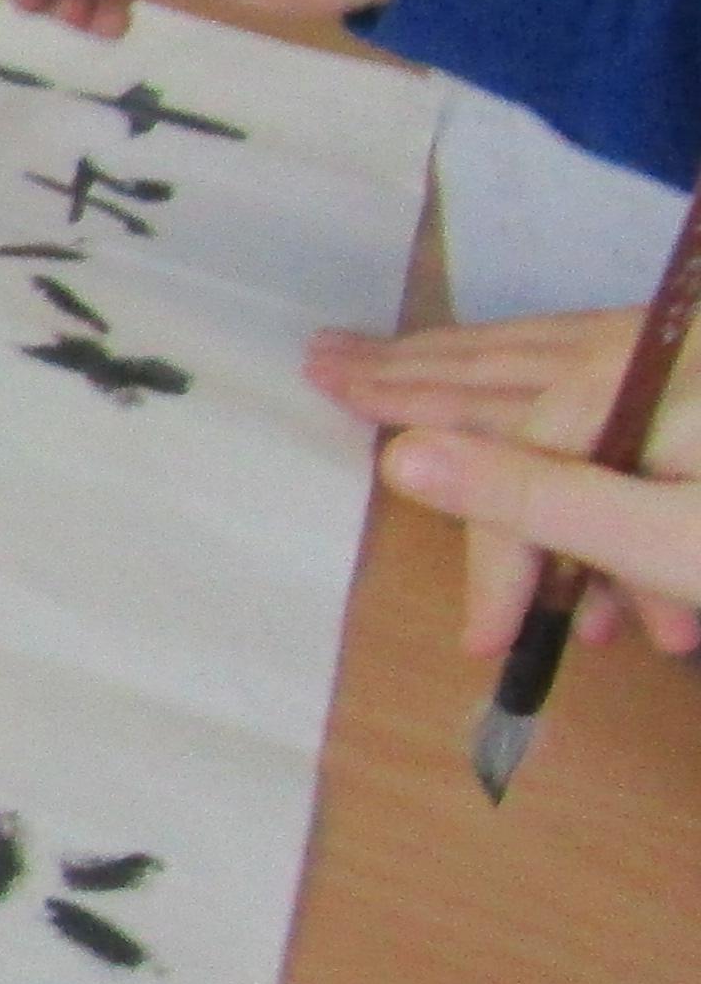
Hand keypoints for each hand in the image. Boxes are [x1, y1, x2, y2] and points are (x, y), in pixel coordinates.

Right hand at [312, 313, 700, 660]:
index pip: (518, 481)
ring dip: (450, 363)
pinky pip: (583, 342)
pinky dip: (528, 350)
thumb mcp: (673, 539)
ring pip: (532, 354)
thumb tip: (396, 459)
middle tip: (320, 364)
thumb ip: (536, 500)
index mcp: (612, 392)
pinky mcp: (693, 352)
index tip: (484, 641)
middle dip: (404, 385)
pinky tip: (507, 346)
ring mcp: (671, 344)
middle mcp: (631, 351)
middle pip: (494, 377)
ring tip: (379, 352)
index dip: (493, 563)